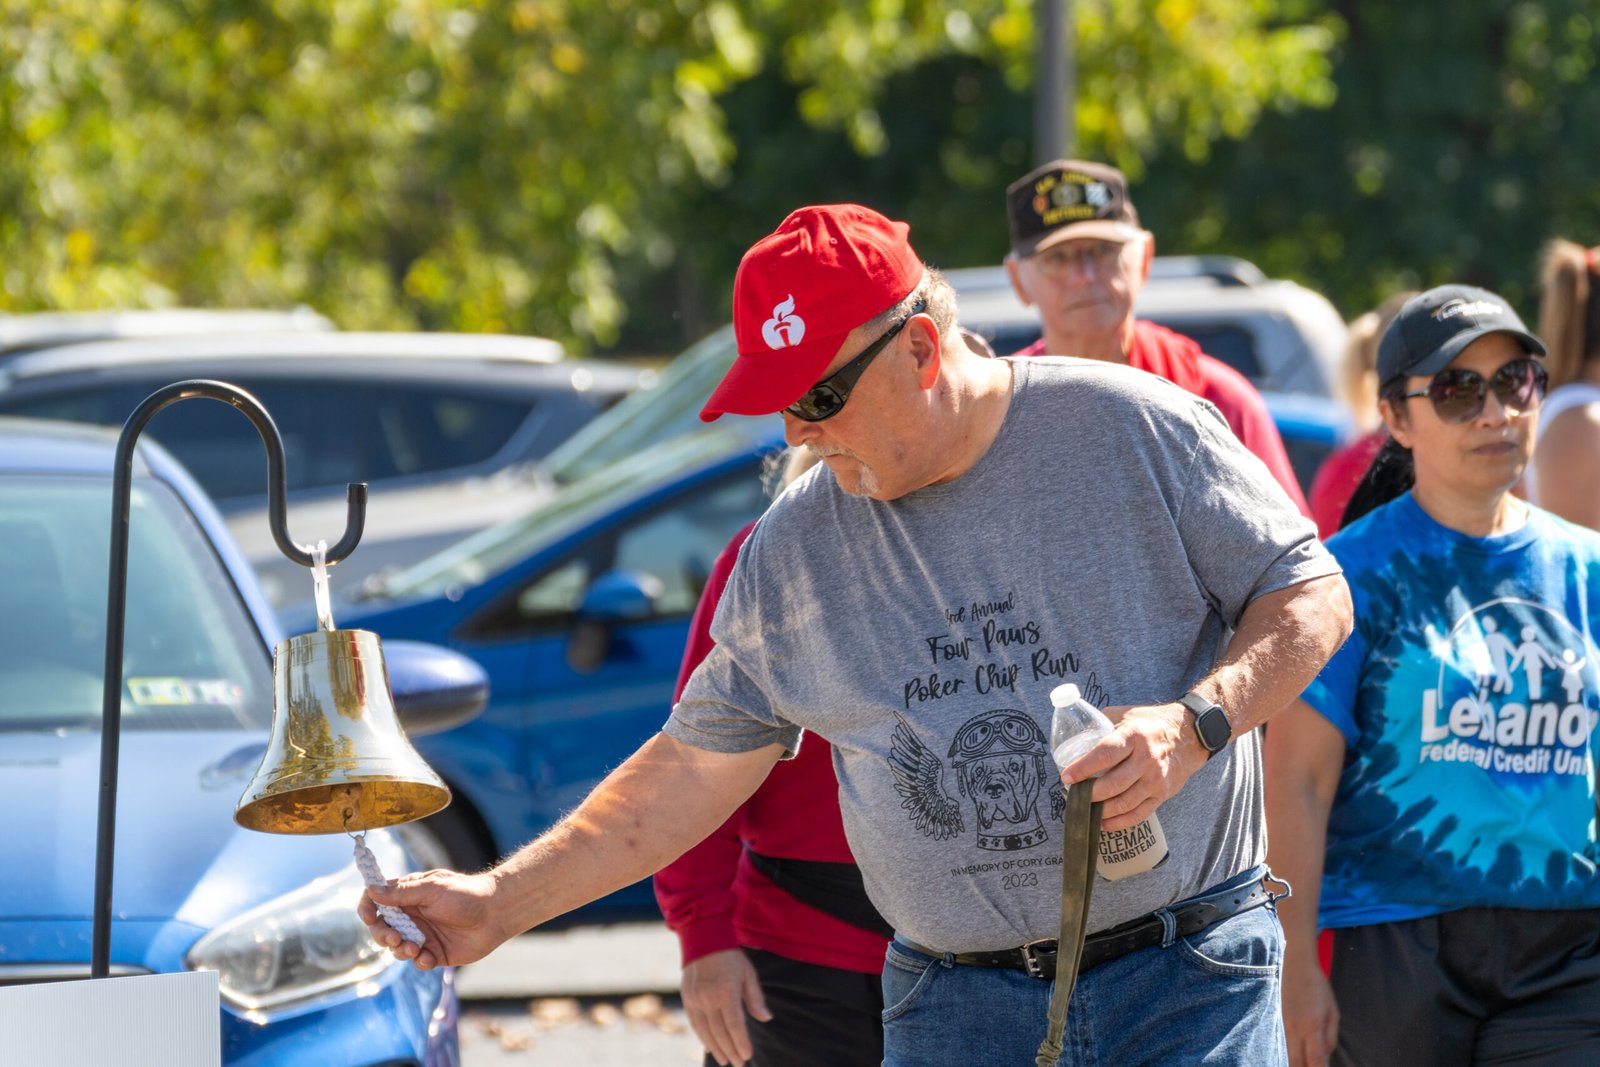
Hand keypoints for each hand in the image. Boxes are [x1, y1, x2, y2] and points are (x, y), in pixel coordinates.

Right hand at [358, 868, 505, 969]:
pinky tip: (429, 957)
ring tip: (415, 948)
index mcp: (409, 895)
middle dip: (382, 935)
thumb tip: (371, 890)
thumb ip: (402, 893)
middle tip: (395, 937)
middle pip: (381, 928)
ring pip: (397, 948)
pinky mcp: (434, 952)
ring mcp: (422, 934)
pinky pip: (417, 962)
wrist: (496, 913)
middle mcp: (412, 915)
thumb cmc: (466, 894)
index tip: (368, 916)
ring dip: (400, 950)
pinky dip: (420, 961)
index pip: (377, 900)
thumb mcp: (432, 889)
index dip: (367, 907)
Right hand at [680, 948, 771, 1066]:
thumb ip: (755, 998)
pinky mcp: (687, 998)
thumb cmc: (730, 956)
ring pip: (705, 1031)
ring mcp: (695, 999)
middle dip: (730, 1050)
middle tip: (738, 1063)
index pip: (735, 1025)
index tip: (748, 1055)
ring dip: (715, 1048)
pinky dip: (702, 1037)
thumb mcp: (748, 973)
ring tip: (725, 1060)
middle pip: (720, 1032)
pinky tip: (709, 1047)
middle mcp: (708, 998)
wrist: (703, 938)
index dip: (741, 1042)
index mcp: (726, 991)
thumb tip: (766, 1018)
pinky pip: (694, 1023)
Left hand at [1058, 702, 1205, 830]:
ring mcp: (1156, 779)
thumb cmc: (1151, 723)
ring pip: (1124, 803)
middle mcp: (1147, 759)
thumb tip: (1073, 735)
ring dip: (1101, 810)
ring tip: (1084, 810)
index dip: (1084, 768)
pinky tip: (1103, 822)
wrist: (1190, 734)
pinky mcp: (1162, 794)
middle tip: (1073, 795)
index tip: (1066, 777)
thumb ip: (1100, 723)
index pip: (1105, 754)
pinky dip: (1119, 822)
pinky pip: (1139, 814)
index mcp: (1134, 736)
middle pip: (1113, 784)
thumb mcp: (1126, 714)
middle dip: (1089, 794)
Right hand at [1282, 956, 1338, 1066]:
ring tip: (1302, 1060)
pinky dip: (1282, 1054)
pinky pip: (1275, 1045)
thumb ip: (1330, 1039)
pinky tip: (1288, 1053)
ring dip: (1293, 1063)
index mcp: (1312, 1026)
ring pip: (1283, 1057)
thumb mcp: (1332, 1012)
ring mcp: (1278, 1026)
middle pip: (1295, 1064)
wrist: (1291, 962)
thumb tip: (1324, 1060)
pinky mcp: (1270, 1022)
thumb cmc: (1316, 986)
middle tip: (1312, 1065)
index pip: (1316, 1061)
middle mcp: (1292, 1029)